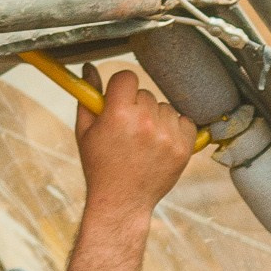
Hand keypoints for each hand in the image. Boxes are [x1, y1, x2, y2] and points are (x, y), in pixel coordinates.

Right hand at [74, 66, 197, 221]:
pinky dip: (175, 129)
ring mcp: (167, 136)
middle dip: (137, 107)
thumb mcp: (85, 132)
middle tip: (128, 131)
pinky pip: (185, 121)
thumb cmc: (100, 167)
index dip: (121, 88)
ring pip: (165, 108)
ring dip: (156, 119)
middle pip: (146, 94)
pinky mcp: (183, 148)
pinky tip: (161, 144)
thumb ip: (87, 96)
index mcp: (118, 114)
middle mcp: (144, 122)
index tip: (119, 100)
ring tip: (144, 142)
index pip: (127, 77)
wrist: (121, 202)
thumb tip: (89, 67)